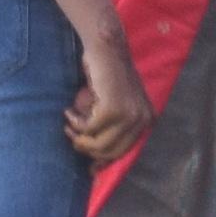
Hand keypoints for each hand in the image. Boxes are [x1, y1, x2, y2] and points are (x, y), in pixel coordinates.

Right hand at [63, 36, 153, 169]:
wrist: (107, 48)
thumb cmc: (107, 76)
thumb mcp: (116, 105)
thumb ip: (112, 130)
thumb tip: (95, 168)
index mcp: (147, 120)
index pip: (124, 151)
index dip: (103, 160)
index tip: (89, 168)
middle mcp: (143, 120)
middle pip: (109, 151)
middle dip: (86, 148)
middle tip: (71, 134)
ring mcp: (129, 115)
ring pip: (98, 144)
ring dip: (78, 136)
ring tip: (69, 122)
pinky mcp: (113, 109)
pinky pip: (88, 128)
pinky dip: (75, 122)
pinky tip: (69, 110)